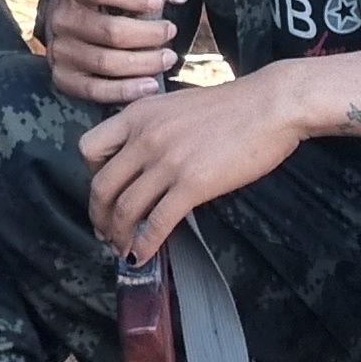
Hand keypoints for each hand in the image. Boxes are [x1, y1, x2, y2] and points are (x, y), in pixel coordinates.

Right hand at [43, 0, 186, 107]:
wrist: (72, 20)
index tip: (158, 3)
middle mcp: (61, 18)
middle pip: (110, 31)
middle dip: (149, 35)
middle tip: (170, 32)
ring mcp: (59, 50)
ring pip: (107, 63)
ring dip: (145, 63)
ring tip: (167, 58)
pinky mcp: (63, 77)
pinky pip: (96, 90)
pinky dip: (126, 91)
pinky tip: (150, 85)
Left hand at [80, 64, 310, 261]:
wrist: (270, 105)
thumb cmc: (231, 106)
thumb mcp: (175, 106)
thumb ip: (151, 128)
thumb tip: (142, 160)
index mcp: (137, 115)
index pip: (90, 148)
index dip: (90, 175)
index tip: (104, 192)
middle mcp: (144, 138)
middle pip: (102, 186)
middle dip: (98, 216)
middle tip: (103, 232)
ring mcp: (167, 161)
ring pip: (125, 208)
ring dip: (118, 236)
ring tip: (121, 250)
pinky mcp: (192, 184)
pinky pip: (157, 222)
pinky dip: (145, 244)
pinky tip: (142, 256)